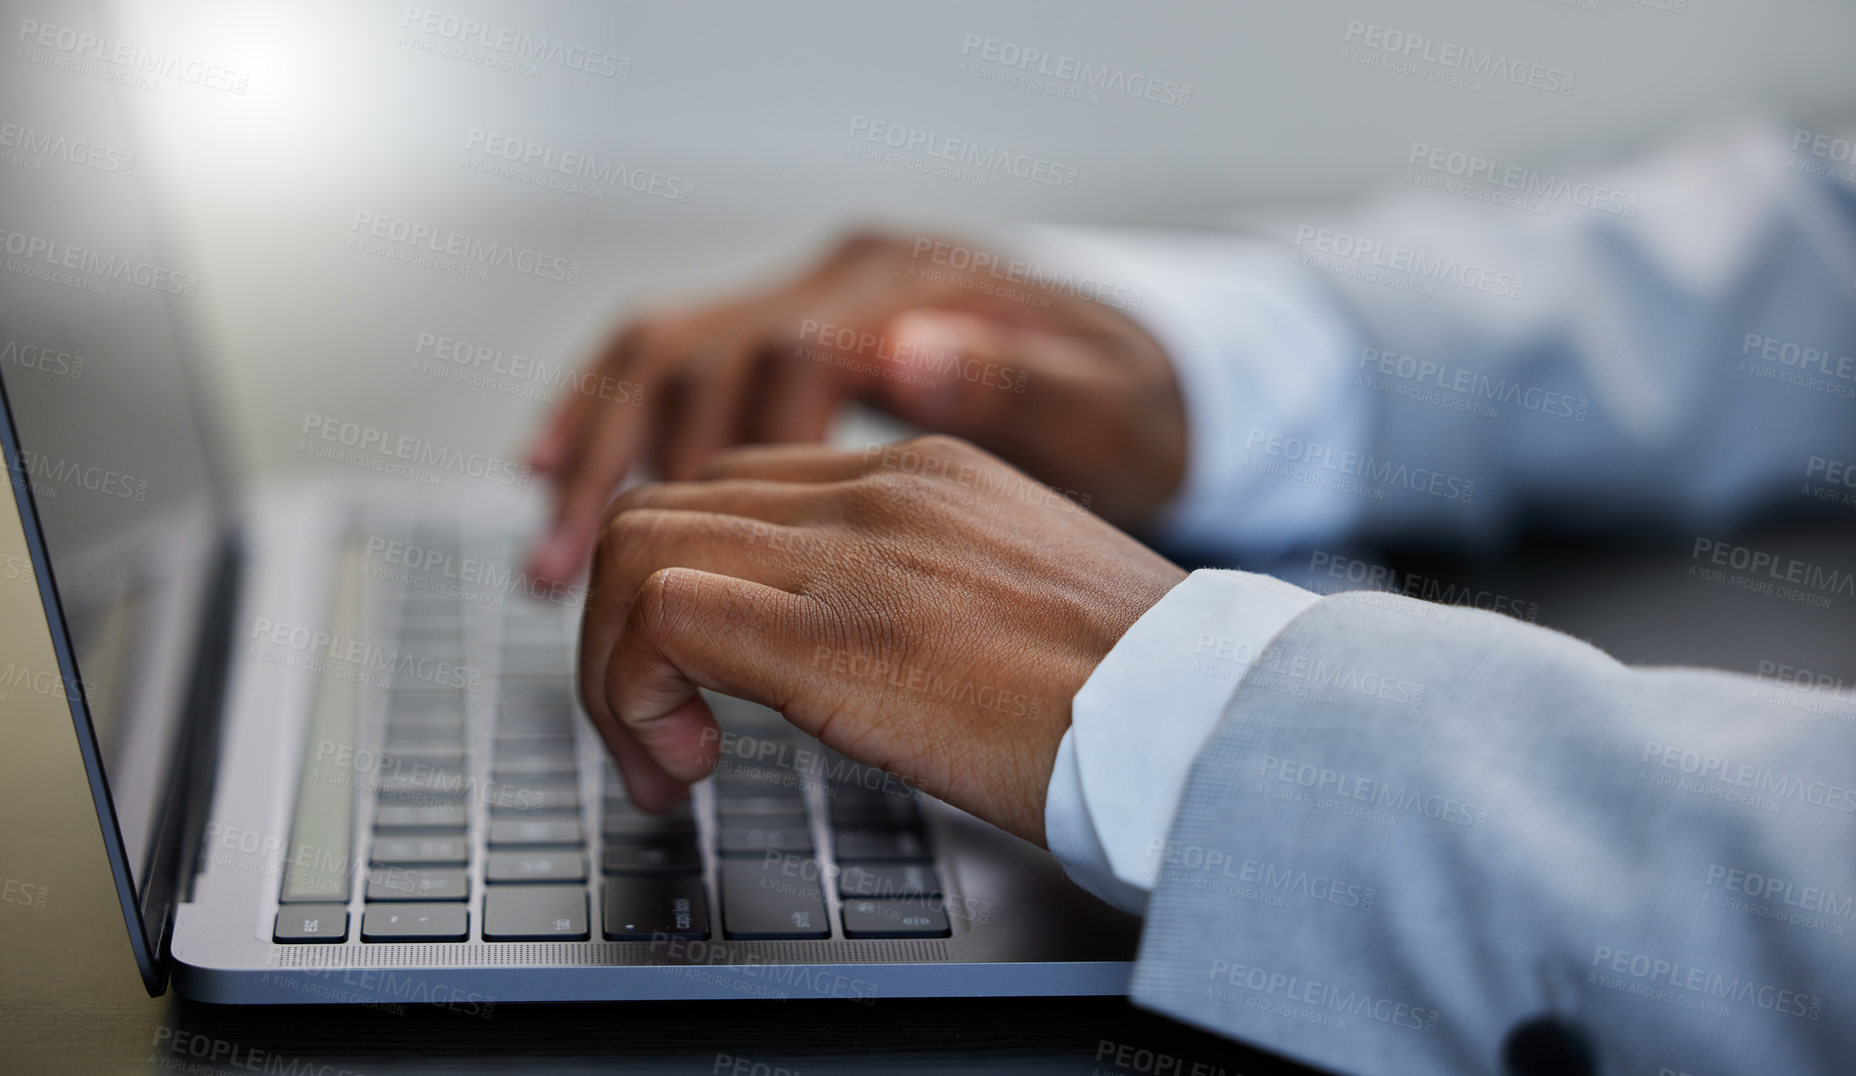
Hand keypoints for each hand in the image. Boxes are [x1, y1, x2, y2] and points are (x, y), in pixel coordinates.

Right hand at [527, 230, 1187, 582]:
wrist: (1163, 378)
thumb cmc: (1145, 415)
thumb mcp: (1116, 414)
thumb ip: (1016, 388)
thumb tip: (904, 355)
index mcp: (922, 295)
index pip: (778, 368)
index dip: (726, 471)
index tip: (703, 595)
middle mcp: (857, 280)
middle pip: (697, 359)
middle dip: (622, 480)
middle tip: (574, 598)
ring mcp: (826, 296)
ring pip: (669, 355)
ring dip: (597, 455)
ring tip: (549, 560)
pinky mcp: (811, 331)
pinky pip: (682, 358)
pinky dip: (612, 414)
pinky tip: (557, 468)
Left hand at [575, 435, 1185, 844]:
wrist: (1206, 719)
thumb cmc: (1137, 691)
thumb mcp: (1018, 599)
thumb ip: (922, 587)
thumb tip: (855, 643)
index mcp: (925, 473)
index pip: (737, 487)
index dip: (684, 583)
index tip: (698, 677)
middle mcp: (879, 487)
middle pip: (666, 506)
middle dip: (624, 627)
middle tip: (660, 731)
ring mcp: (852, 550)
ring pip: (637, 546)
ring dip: (617, 666)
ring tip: (665, 756)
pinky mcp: (832, 633)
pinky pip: (662, 614)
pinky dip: (635, 692)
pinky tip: (688, 762)